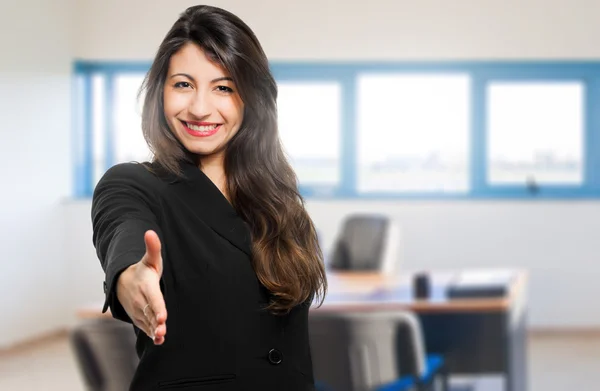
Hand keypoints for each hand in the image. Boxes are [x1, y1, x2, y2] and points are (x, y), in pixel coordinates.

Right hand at [116, 230, 166, 344]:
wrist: (123, 282)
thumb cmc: (142, 271)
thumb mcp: (149, 259)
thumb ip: (153, 248)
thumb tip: (150, 232)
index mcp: (146, 286)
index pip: (153, 298)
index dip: (158, 307)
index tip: (163, 316)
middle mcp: (141, 300)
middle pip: (150, 313)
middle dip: (156, 322)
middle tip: (162, 329)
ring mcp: (139, 310)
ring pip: (148, 322)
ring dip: (154, 330)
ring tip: (161, 337)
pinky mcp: (140, 318)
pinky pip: (146, 327)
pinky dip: (151, 334)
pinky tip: (159, 340)